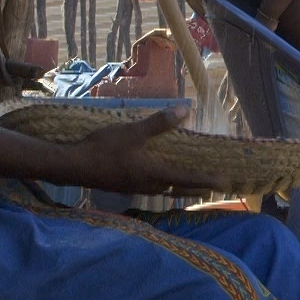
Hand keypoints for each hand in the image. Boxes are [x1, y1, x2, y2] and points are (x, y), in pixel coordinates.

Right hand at [63, 107, 220, 195]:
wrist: (74, 166)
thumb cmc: (105, 149)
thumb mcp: (133, 132)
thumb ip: (159, 123)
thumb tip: (186, 109)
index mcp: (156, 174)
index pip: (189, 179)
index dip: (208, 180)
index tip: (225, 182)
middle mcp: (150, 185)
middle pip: (179, 189)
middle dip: (197, 187)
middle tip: (212, 186)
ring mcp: (136, 188)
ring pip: (165, 189)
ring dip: (179, 186)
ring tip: (189, 182)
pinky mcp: (125, 186)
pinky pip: (151, 187)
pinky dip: (163, 183)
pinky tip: (157, 176)